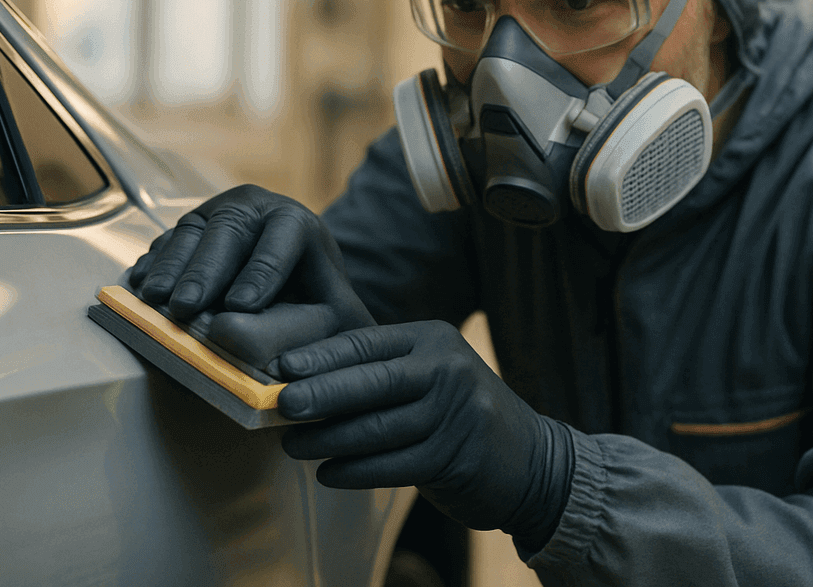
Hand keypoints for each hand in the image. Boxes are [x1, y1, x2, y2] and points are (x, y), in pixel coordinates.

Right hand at [128, 185, 375, 371]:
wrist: (294, 279)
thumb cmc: (316, 302)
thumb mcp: (334, 314)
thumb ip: (317, 328)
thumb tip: (283, 355)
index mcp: (297, 223)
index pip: (282, 238)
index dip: (262, 272)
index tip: (241, 307)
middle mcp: (256, 208)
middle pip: (229, 230)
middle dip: (205, 271)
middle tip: (188, 308)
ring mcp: (217, 213)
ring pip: (192, 232)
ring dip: (171, 268)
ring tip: (155, 300)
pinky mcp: (189, 228)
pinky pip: (166, 240)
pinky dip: (153, 264)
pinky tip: (139, 286)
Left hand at [275, 321, 573, 548]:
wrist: (531, 460)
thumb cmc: (459, 413)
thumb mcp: (430, 373)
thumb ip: (379, 371)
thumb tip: (301, 378)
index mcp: (433, 339)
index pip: (368, 342)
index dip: (322, 355)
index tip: (282, 367)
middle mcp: (447, 370)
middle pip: (372, 382)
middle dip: (321, 394)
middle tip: (281, 405)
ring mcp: (455, 415)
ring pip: (377, 429)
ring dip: (328, 441)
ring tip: (293, 446)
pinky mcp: (455, 458)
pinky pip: (392, 466)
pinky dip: (354, 471)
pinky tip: (328, 473)